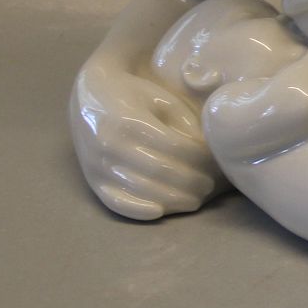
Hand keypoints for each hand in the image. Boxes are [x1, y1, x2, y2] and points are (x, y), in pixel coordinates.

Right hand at [69, 60, 226, 219]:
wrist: (91, 96)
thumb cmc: (135, 96)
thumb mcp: (163, 100)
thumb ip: (184, 124)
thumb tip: (207, 154)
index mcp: (129, 121)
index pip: (173, 147)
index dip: (199, 158)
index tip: (216, 162)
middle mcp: (109, 145)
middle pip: (160, 170)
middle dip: (191, 181)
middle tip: (211, 184)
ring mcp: (97, 165)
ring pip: (141, 190)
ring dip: (173, 199)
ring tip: (196, 199)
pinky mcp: (92, 180)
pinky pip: (114, 202)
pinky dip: (137, 210)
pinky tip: (160, 212)